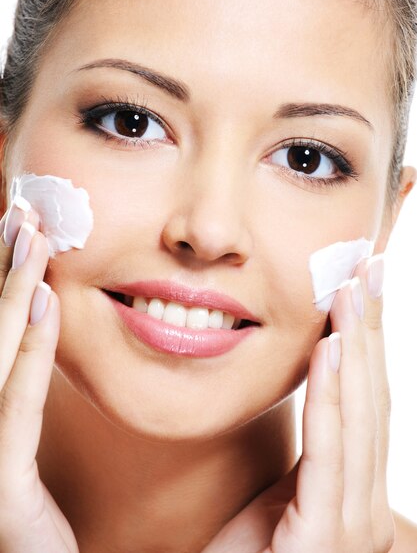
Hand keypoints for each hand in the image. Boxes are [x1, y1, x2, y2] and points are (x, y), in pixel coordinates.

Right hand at [0, 200, 78, 552]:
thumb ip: (18, 386)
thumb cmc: (27, 512)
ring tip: (31, 236)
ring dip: (12, 288)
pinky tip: (44, 301)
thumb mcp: (17, 440)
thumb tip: (36, 315)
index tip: (15, 231)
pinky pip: (17, 400)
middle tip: (22, 211)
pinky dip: (30, 347)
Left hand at [203, 255, 394, 552]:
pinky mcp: (326, 537)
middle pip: (371, 398)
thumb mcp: (283, 497)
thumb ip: (310, 458)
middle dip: (370, 329)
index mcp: (355, 491)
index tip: (362, 289)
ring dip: (354, 346)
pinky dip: (331, 393)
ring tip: (350, 291)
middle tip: (368, 269)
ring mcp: (353, 525)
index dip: (367, 343)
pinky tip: (330, 347)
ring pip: (357, 414)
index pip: (366, 403)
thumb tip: (316, 401)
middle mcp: (367, 505)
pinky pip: (329, 448)